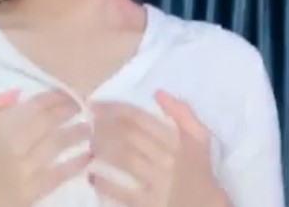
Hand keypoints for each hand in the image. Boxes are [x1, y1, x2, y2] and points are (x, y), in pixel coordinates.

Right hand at [0, 89, 91, 206]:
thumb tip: (17, 92)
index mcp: (0, 127)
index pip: (32, 107)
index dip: (53, 98)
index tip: (68, 92)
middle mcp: (16, 144)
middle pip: (46, 123)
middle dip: (67, 112)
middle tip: (85, 105)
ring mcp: (26, 168)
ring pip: (54, 146)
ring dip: (74, 135)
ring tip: (90, 128)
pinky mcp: (33, 191)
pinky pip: (56, 176)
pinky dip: (73, 166)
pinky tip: (87, 157)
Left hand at [89, 91, 229, 206]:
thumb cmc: (201, 173)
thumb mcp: (201, 141)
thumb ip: (183, 115)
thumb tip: (158, 93)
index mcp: (178, 141)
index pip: (140, 118)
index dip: (114, 109)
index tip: (94, 105)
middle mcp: (167, 159)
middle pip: (129, 136)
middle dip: (103, 126)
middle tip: (87, 123)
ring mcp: (158, 183)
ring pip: (125, 159)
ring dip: (103, 149)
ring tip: (90, 144)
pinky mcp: (150, 206)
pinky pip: (124, 193)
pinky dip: (106, 184)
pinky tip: (93, 176)